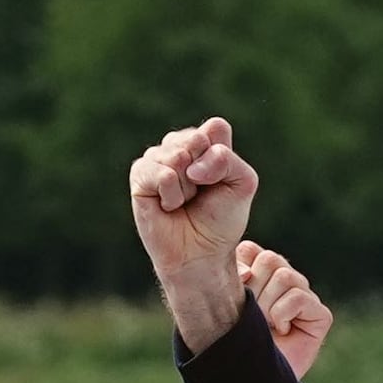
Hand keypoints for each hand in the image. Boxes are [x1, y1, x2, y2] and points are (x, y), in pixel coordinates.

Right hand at [130, 119, 259, 349]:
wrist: (200, 254)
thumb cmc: (221, 220)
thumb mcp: (242, 183)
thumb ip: (227, 159)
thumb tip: (191, 164)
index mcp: (205, 142)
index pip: (215, 128)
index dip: (221, 157)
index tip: (220, 182)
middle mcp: (179, 146)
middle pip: (196, 139)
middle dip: (205, 173)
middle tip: (200, 195)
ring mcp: (157, 158)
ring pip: (178, 156)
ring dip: (188, 187)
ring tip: (184, 202)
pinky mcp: (140, 175)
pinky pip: (162, 173)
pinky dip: (172, 194)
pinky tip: (169, 206)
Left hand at [238, 239, 331, 378]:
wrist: (250, 380)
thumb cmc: (234, 342)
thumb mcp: (225, 303)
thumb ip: (235, 277)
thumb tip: (246, 273)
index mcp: (262, 272)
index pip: (251, 250)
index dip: (240, 271)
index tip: (234, 297)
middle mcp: (286, 280)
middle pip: (269, 259)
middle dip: (254, 291)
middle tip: (251, 318)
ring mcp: (305, 296)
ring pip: (284, 277)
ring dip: (267, 306)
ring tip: (265, 327)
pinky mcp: (321, 314)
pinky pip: (298, 297)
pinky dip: (283, 315)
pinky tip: (282, 331)